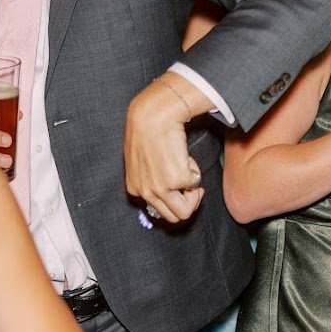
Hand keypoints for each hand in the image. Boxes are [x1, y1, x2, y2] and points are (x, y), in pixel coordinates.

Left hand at [124, 77, 203, 223]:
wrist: (153, 115)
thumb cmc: (147, 131)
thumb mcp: (140, 160)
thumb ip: (150, 178)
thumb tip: (171, 192)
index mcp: (135, 189)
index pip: (159, 211)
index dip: (174, 198)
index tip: (180, 187)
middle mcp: (146, 192)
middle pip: (174, 216)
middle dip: (188, 202)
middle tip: (191, 184)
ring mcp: (161, 188)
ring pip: (186, 211)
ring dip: (193, 193)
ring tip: (187, 169)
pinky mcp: (177, 180)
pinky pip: (195, 183)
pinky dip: (195, 169)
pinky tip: (184, 154)